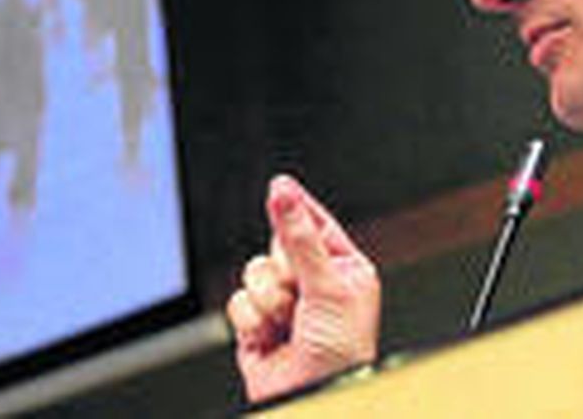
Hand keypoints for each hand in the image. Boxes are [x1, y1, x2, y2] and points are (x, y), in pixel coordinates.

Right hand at [225, 174, 380, 402]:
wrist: (317, 399)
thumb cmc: (341, 353)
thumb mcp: (328, 286)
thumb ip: (299, 237)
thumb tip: (283, 191)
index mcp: (344, 269)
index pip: (316, 224)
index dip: (297, 207)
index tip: (280, 184)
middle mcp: (313, 284)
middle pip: (276, 246)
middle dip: (285, 271)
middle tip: (302, 293)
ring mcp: (283, 305)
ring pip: (253, 272)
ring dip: (269, 299)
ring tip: (289, 322)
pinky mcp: (256, 326)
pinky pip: (238, 301)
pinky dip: (253, 320)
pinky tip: (272, 337)